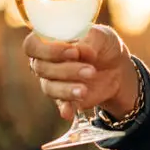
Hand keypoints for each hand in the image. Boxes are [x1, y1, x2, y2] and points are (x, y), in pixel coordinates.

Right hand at [22, 25, 138, 121]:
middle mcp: (45, 62)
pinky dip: (65, 108)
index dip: (49, 50)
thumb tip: (80, 49)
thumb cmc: (101, 44)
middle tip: (91, 70)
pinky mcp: (64, 98)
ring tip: (86, 89)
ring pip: (49, 87)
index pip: (33, 45)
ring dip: (67, 89)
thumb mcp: (100, 36)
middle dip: (67, 70)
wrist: (116, 67)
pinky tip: (69, 112)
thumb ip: (89, 41)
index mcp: (47, 41)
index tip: (74, 52)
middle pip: (41, 68)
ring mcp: (53, 81)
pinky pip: (59, 104)